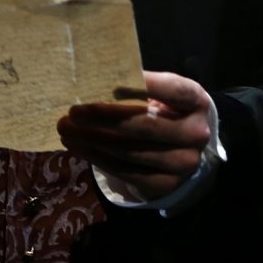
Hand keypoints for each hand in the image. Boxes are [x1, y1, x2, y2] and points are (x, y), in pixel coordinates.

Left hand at [57, 70, 213, 201]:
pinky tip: (77, 145)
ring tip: (66, 128)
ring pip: (130, 151)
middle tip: (73, 110)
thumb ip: (138, 86)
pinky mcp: (165, 184)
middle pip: (145, 125)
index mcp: (196, 101)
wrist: (185, 148)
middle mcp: (196, 133)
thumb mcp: (163, 94)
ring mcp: (183, 163)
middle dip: (103, 116)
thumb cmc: (166, 110)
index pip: (172, 90)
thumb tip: (95, 78)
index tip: (107, 80)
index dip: (142, 84)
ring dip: (92, 139)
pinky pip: (125, 171)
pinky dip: (97, 157)